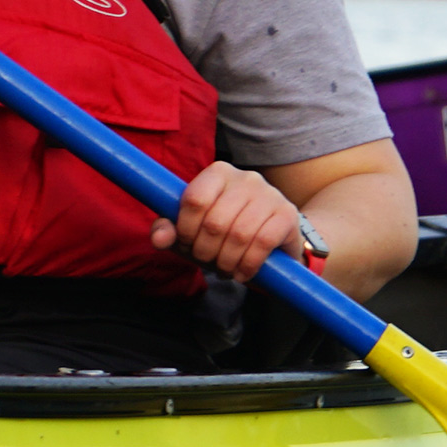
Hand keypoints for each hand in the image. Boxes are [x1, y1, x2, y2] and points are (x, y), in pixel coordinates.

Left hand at [152, 161, 303, 281]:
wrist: (271, 239)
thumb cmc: (223, 232)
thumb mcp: (190, 230)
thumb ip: (168, 230)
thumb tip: (158, 239)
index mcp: (218, 173)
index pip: (194, 200)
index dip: (186, 229)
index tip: (187, 243)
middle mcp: (245, 177)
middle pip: (215, 221)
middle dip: (205, 250)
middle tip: (206, 260)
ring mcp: (270, 194)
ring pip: (239, 234)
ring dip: (226, 261)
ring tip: (223, 269)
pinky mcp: (287, 214)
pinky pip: (263, 242)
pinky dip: (248, 264)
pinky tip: (242, 273)